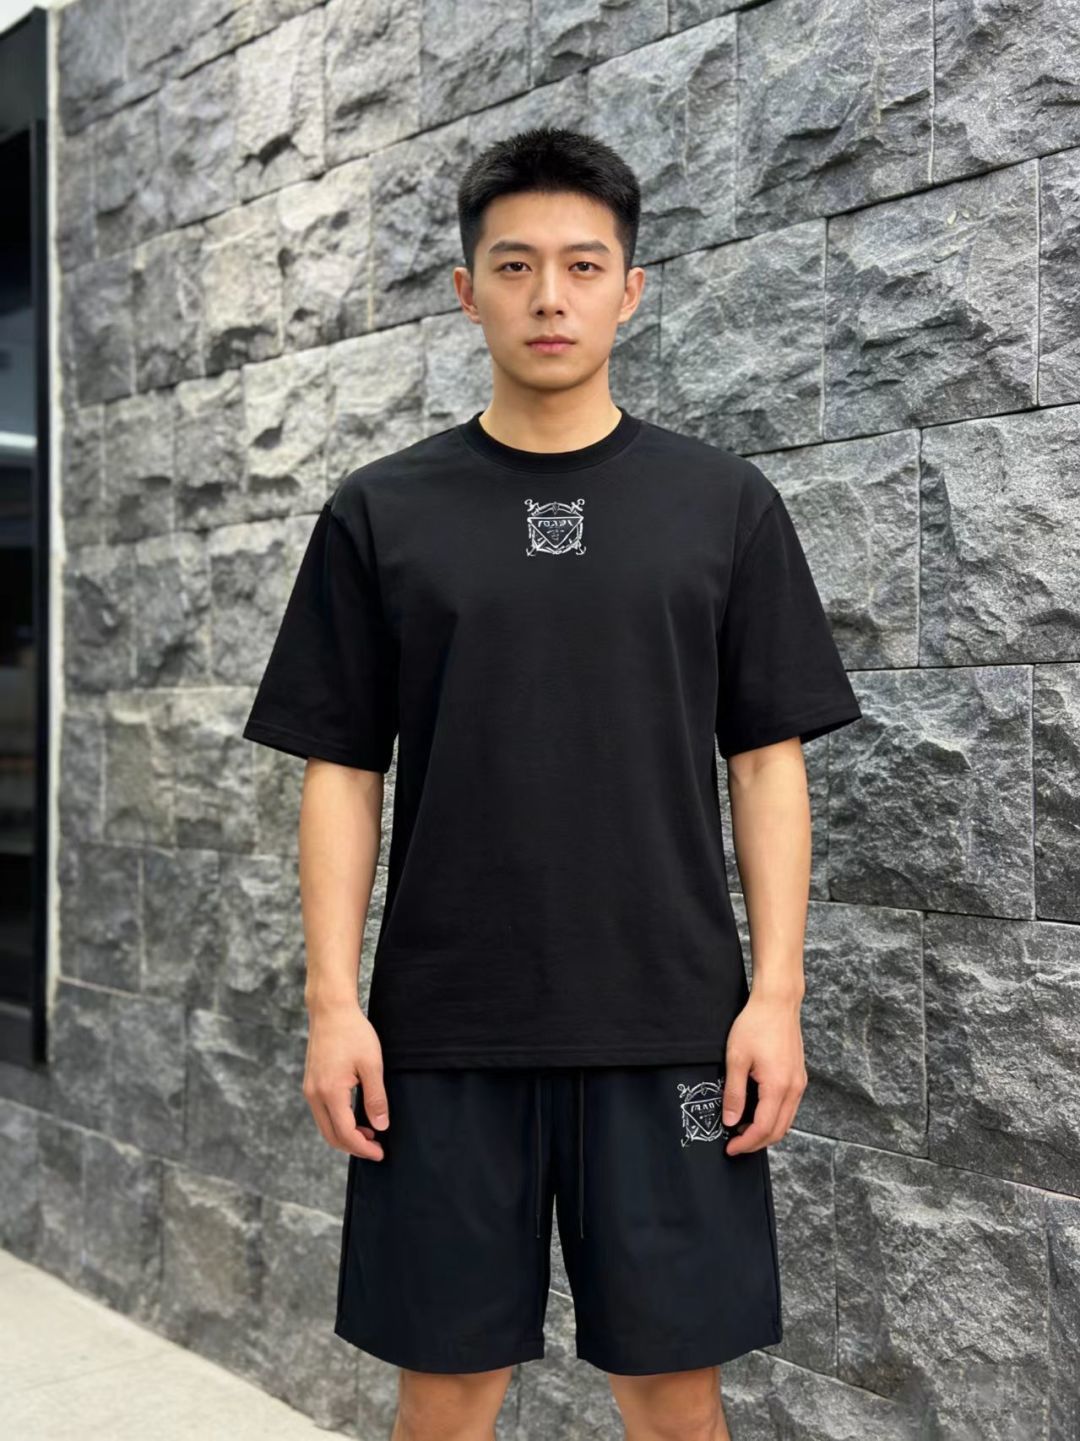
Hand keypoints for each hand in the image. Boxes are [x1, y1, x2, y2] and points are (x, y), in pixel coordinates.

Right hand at [302, 1003, 390, 1160]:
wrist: (331, 1011)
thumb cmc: (354, 1033)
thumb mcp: (372, 1065)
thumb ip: (376, 1098)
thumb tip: (381, 1126)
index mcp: (330, 1092)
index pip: (346, 1134)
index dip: (363, 1148)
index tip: (380, 1153)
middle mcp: (315, 1095)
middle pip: (331, 1136)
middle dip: (354, 1147)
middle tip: (376, 1148)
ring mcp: (309, 1090)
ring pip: (325, 1126)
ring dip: (345, 1135)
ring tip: (369, 1133)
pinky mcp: (310, 1084)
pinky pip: (322, 1113)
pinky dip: (337, 1122)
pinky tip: (355, 1117)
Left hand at [721, 988, 806, 1155]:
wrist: (777, 1003)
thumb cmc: (755, 1025)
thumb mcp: (736, 1059)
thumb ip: (733, 1094)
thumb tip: (730, 1122)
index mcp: (778, 1086)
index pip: (764, 1128)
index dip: (746, 1143)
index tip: (729, 1148)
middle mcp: (794, 1088)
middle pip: (779, 1131)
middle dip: (756, 1143)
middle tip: (734, 1144)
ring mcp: (799, 1083)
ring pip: (786, 1121)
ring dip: (766, 1131)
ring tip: (742, 1130)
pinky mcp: (799, 1076)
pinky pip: (789, 1107)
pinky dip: (774, 1117)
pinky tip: (756, 1113)